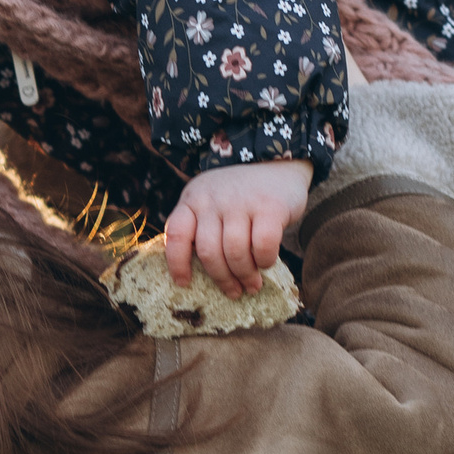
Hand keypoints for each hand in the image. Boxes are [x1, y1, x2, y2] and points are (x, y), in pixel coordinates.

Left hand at [165, 159, 314, 294]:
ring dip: (244, 276)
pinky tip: (266, 263)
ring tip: (251, 284)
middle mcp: (213, 199)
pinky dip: (264, 261)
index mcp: (193, 199)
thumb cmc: (240, 194)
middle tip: (233, 292)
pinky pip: (263, 246)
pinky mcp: (270, 207)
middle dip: (221, 279)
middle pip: (209, 252)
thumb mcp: (211, 201)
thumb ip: (202, 227)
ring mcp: (241, 202)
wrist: (277, 161)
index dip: (177, 263)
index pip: (177, 234)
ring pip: (235, 253)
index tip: (184, 284)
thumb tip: (198, 274)